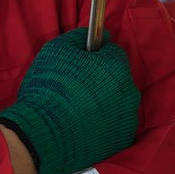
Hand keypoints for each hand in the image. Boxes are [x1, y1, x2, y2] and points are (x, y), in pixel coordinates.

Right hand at [0, 27, 138, 173]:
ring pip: (118, 101)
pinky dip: (104, 122)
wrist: (44, 133)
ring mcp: (128, 117)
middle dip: (102, 78)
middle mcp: (129, 91)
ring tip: (78, 108)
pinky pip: (116, 123)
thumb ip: (78, 37)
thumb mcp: (56, 50)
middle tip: (76, 86)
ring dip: (104, 100)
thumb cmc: (49, 88)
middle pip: (118, 77)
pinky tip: (84, 123)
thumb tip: (93, 34)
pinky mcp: (122, 139)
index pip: (113, 51)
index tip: (81, 63)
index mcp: (116, 66)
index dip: (96, 55)